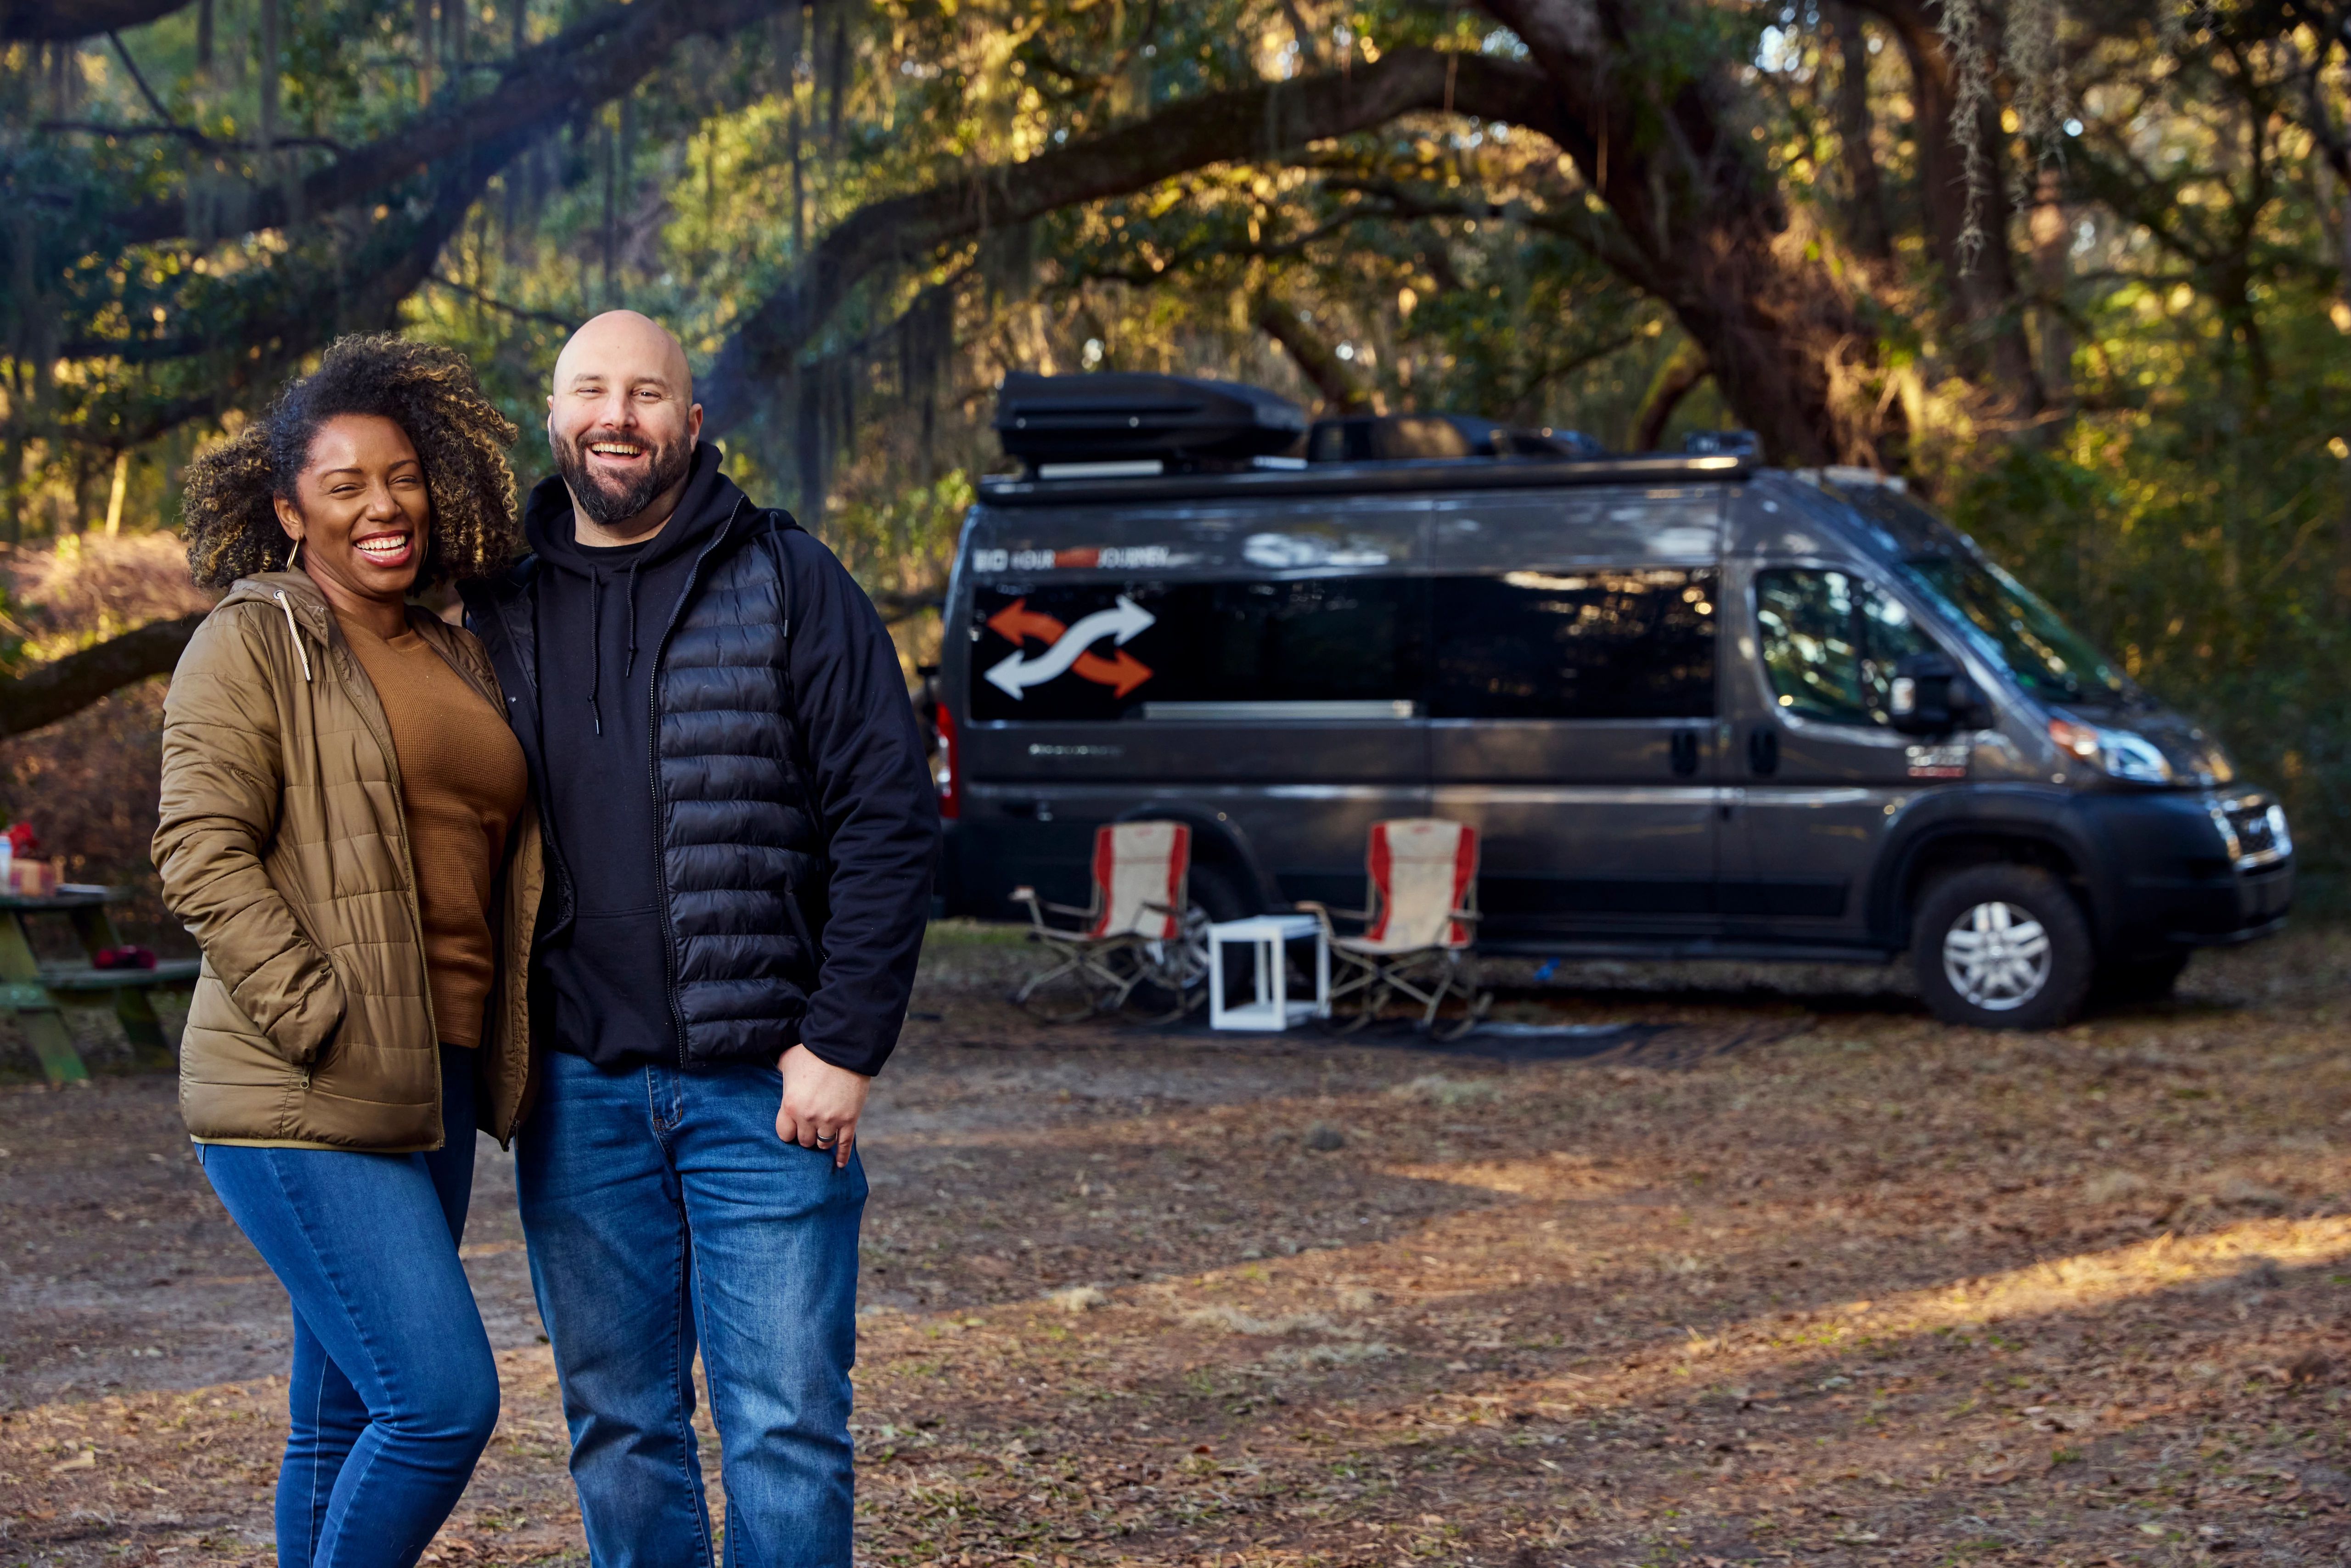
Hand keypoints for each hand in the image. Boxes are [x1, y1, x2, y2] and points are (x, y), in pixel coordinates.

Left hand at [776, 1044, 871, 1167]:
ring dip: (822, 1141)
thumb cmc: (811, 1050)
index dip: (789, 1131)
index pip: (784, 1134)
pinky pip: (844, 1144)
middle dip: (806, 1135)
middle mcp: (808, 1117)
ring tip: (823, 1135)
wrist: (843, 1045)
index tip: (793, 1126)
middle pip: (804, 1141)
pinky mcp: (850, 1119)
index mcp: (790, 1105)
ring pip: (823, 1144)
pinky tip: (839, 1164)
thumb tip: (775, 1075)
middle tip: (810, 1128)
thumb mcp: (787, 1061)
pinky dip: (842, 1156)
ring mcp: (830, 1120)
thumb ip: (780, 1076)